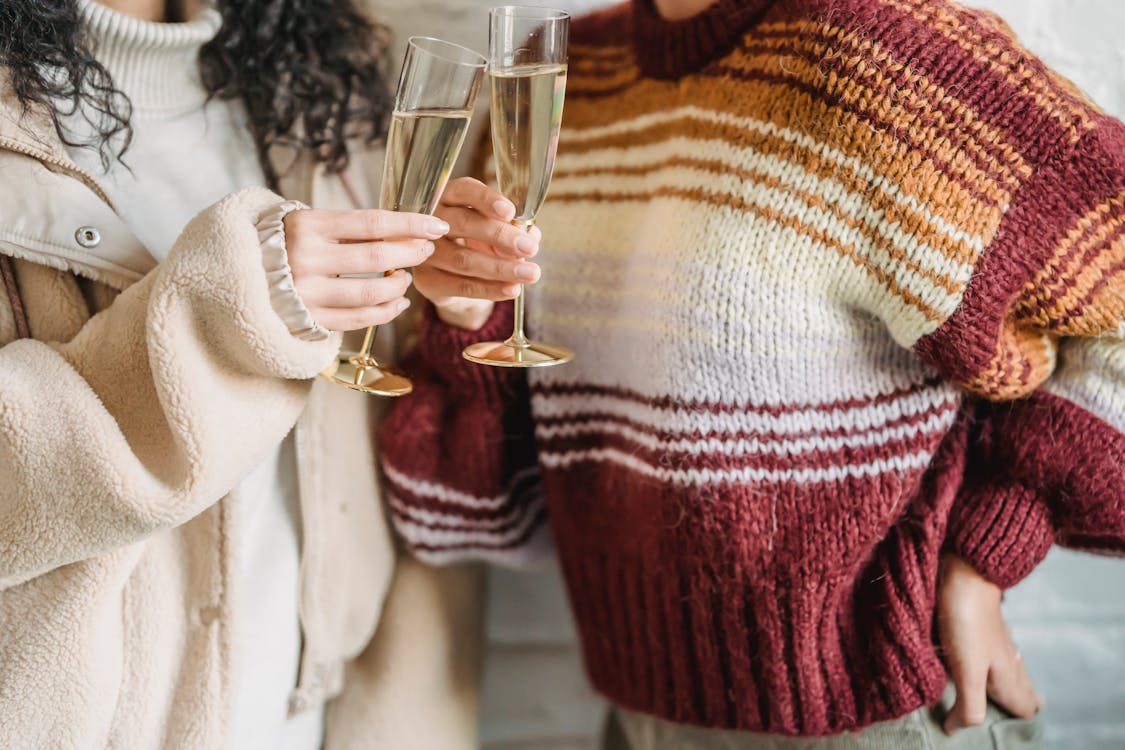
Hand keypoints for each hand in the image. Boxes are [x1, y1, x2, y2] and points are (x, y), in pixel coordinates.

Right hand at [284, 208, 448, 330]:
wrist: (239, 272)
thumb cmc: (285, 243)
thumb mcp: (310, 223)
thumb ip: (349, 228)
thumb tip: (404, 231)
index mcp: (308, 225)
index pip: (372, 222)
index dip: (410, 224)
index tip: (436, 225)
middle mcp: (305, 258)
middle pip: (376, 257)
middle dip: (410, 253)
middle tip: (426, 250)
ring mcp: (307, 292)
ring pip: (372, 293)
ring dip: (399, 286)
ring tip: (406, 278)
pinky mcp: (309, 319)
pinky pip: (359, 319)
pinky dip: (386, 312)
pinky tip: (398, 302)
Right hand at [414, 177, 542, 329]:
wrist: (455, 278)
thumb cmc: (478, 242)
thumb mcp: (496, 229)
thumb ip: (512, 227)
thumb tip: (530, 234)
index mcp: (448, 197)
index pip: (464, 191)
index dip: (486, 200)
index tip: (510, 211)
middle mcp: (430, 220)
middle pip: (463, 223)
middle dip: (500, 236)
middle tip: (529, 247)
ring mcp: (425, 252)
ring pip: (463, 259)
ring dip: (500, 268)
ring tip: (529, 273)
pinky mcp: (426, 280)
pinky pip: (461, 286)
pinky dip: (490, 289)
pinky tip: (512, 288)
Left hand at [937, 554, 1042, 733]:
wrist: (965, 571)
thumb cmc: (966, 621)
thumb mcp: (967, 671)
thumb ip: (968, 705)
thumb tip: (956, 730)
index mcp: (1007, 676)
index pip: (1025, 707)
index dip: (1018, 720)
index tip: (1003, 727)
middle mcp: (1007, 660)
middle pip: (1022, 689)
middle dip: (1019, 703)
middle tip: (1016, 711)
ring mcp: (996, 640)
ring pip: (1010, 668)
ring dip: (1006, 683)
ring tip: (1001, 692)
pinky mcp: (982, 624)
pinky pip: (994, 650)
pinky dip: (991, 661)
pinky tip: (982, 657)